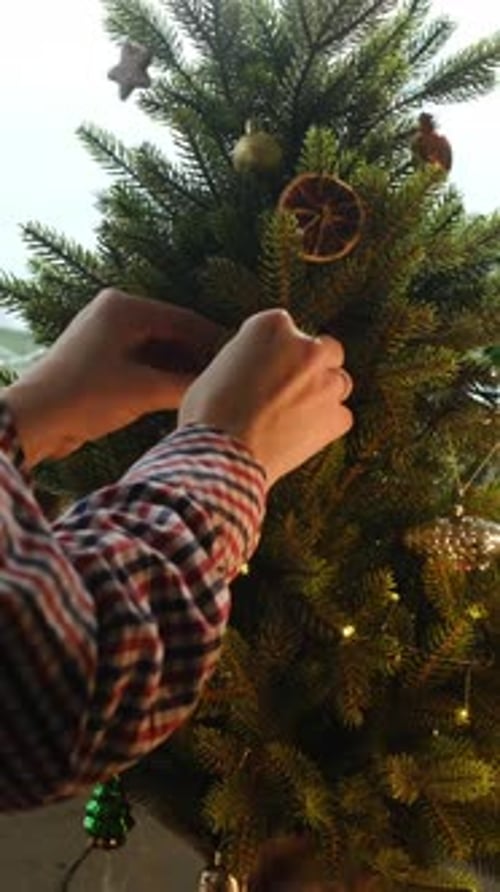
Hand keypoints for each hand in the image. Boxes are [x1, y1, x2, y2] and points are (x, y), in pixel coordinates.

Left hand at [2, 289, 225, 467]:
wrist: (33, 420)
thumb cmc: (84, 397)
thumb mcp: (144, 390)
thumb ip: (186, 384)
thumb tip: (224, 384)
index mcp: (124, 307)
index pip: (185, 320)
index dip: (216, 343)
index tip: (243, 362)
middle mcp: (115, 311)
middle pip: (172, 332)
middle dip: (199, 357)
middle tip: (231, 379)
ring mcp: (106, 333)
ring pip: (158, 348)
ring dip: (181, 369)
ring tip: (212, 389)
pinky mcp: (100, 356)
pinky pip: (142, 360)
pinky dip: (162, 375)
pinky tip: (182, 393)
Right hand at [179, 309, 352, 487]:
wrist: (223, 456)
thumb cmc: (208, 415)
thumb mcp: (218, 370)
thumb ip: (246, 360)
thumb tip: (252, 370)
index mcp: (271, 326)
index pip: (284, 328)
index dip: (275, 351)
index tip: (266, 368)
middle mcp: (306, 347)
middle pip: (325, 350)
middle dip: (311, 367)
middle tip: (290, 389)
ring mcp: (326, 382)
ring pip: (338, 381)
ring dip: (322, 394)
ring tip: (295, 416)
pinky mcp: (337, 417)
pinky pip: (341, 416)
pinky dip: (326, 425)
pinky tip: (301, 436)